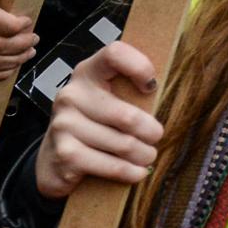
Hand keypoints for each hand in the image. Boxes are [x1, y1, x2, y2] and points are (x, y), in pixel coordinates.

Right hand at [34, 42, 162, 198]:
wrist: (54, 160)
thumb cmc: (93, 124)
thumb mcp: (108, 100)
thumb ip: (130, 91)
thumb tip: (172, 95)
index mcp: (87, 73)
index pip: (114, 54)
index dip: (139, 66)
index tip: (152, 87)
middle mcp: (71, 95)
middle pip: (126, 115)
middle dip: (150, 132)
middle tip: (157, 137)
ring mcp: (64, 125)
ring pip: (122, 143)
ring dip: (143, 154)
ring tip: (149, 156)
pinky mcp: (65, 153)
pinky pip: (110, 164)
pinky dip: (129, 171)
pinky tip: (138, 173)